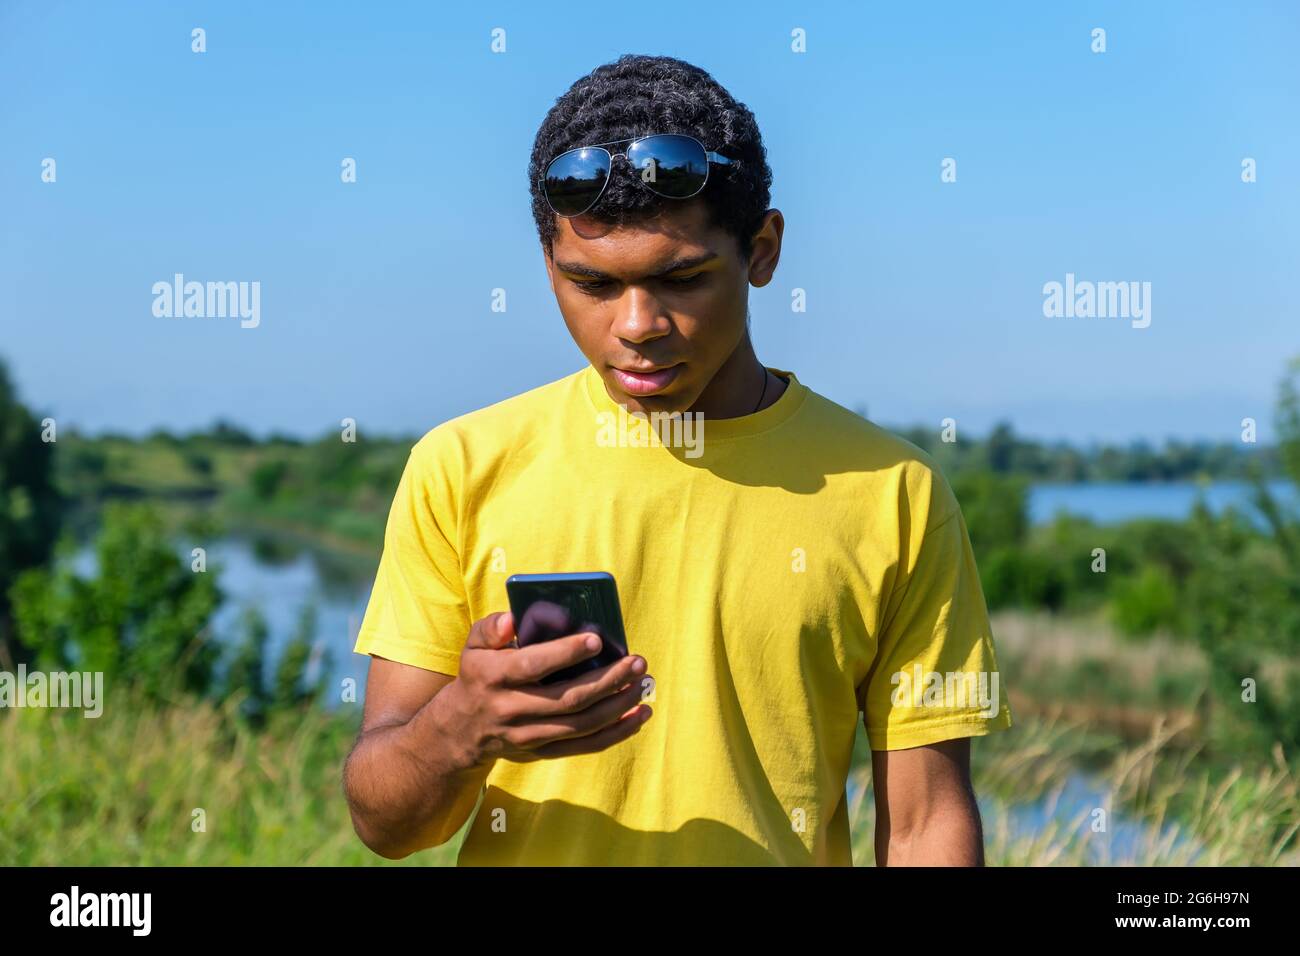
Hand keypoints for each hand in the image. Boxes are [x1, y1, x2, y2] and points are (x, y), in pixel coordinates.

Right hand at [441, 611, 652, 769]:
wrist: (461, 731)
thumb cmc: (477, 676)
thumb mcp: (472, 647)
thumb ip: (490, 628)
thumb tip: (513, 619)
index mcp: (494, 677)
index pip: (533, 665)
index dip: (564, 653)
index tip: (595, 639)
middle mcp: (511, 709)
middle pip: (567, 698)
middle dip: (607, 680)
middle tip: (636, 662)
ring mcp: (528, 735)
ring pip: (581, 725)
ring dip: (618, 706)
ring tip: (642, 685)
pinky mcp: (543, 752)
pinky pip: (585, 746)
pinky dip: (616, 733)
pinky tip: (639, 716)